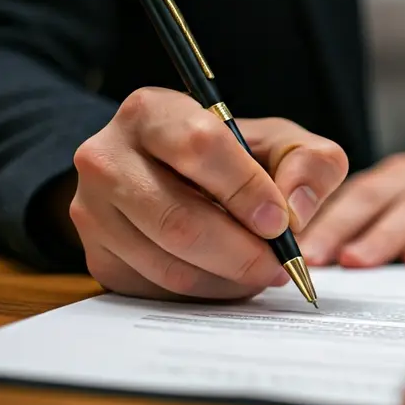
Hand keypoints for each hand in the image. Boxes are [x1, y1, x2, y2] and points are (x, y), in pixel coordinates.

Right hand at [68, 87, 347, 299]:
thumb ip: (310, 164)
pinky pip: (158, 289)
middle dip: (243, 252)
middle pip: (179, 220)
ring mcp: (94, 211)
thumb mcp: (282, 145)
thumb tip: (295, 210)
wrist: (175, 179)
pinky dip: (207, 292)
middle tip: (281, 264)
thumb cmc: (235, 159)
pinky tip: (229, 276)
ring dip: (229, 278)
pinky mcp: (97, 257)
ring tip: (262, 270)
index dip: (246, 190)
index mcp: (153, 112)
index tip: (279, 222)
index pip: (200, 147)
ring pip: (170, 264)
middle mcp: (107, 157)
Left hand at [299, 140, 404, 266]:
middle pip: (375, 197)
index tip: (281, 247)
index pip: (349, 193)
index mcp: (400, 176)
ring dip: (383, 234)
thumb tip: (324, 264)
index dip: (315, 218)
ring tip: (355, 261)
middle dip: (337, 225)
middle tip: (306, 257)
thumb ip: (380, 221)